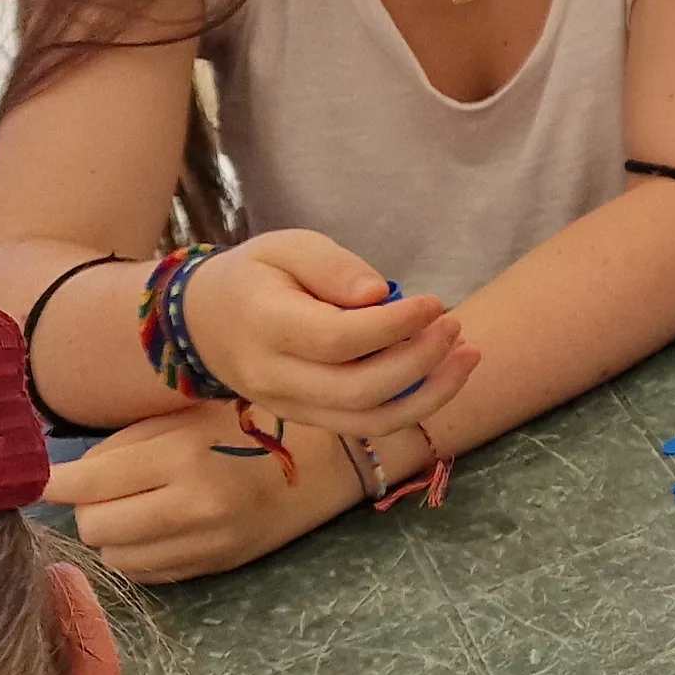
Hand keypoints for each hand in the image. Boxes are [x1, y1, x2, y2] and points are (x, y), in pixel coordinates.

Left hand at [46, 402, 361, 583]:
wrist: (329, 461)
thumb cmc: (252, 425)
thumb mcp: (187, 417)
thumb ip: (124, 445)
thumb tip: (63, 477)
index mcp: (183, 458)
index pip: (87, 483)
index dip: (51, 481)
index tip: (38, 477)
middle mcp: (191, 508)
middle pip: (94, 526)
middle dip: (88, 506)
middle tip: (105, 486)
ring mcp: (205, 545)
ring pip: (115, 556)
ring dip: (113, 532)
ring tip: (137, 505)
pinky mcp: (214, 568)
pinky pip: (145, 573)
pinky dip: (138, 551)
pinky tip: (158, 526)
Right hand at [180, 230, 476, 436]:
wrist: (204, 322)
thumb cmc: (255, 275)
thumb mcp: (287, 247)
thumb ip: (332, 265)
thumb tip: (379, 295)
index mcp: (266, 326)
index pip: (338, 340)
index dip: (394, 326)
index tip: (434, 302)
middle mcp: (275, 377)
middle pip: (357, 390)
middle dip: (419, 362)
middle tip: (453, 325)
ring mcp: (291, 406)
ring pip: (367, 421)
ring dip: (429, 395)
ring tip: (469, 356)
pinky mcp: (309, 419)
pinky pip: (365, 427)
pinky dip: (413, 407)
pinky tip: (446, 375)